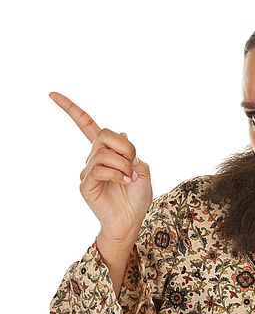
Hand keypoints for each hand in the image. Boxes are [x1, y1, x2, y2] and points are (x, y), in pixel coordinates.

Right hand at [48, 92, 152, 243]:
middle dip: (124, 146)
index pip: (87, 126)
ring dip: (123, 165)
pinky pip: (100, 170)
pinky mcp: (86, 184)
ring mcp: (88, 171)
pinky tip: (124, 182)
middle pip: (104, 134)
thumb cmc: (138, 196)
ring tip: (130, 178)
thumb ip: (133, 153)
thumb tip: (122, 134)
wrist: (133, 219)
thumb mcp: (143, 170)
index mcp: (107, 151)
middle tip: (133, 161)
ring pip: (104, 154)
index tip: (52, 94)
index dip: (71, 110)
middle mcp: (94, 158)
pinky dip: (117, 174)